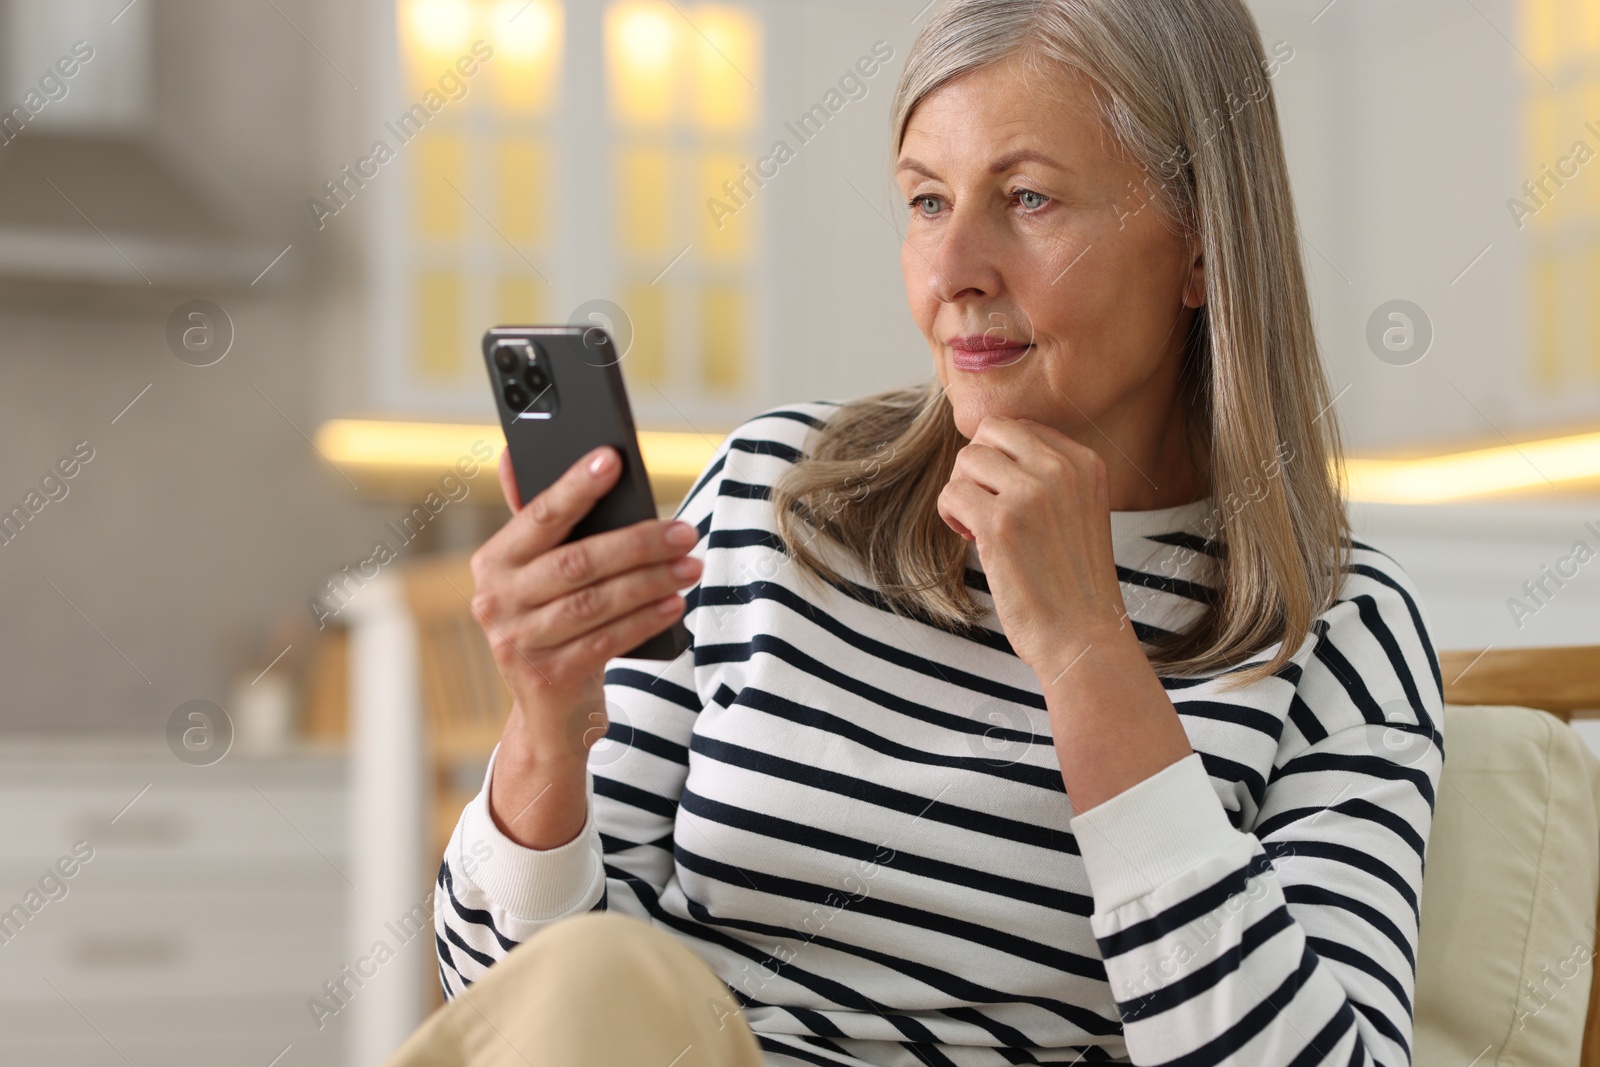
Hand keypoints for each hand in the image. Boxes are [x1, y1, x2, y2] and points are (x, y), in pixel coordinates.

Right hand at [470, 445, 702, 760]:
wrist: (548, 711)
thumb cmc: (554, 623)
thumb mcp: (538, 574)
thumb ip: (535, 519)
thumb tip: (514, 453)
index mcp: (492, 562)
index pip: (539, 516)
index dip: (575, 486)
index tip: (612, 458)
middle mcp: (495, 601)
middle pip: (577, 562)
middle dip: (638, 543)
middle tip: (685, 531)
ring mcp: (518, 643)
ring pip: (596, 602)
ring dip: (651, 581)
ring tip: (691, 565)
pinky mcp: (548, 677)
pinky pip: (607, 639)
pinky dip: (646, 619)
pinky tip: (675, 603)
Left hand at [936, 416, 1130, 682]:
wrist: (1084, 636)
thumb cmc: (1072, 580)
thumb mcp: (1077, 509)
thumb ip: (1045, 473)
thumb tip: (983, 447)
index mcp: (1085, 462)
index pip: (1018, 427)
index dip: (999, 460)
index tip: (1006, 496)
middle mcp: (1062, 469)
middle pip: (990, 432)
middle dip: (976, 467)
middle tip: (984, 506)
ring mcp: (1032, 493)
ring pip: (966, 460)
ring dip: (962, 493)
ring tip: (980, 527)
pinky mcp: (1001, 522)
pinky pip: (951, 493)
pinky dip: (951, 516)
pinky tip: (973, 540)